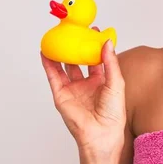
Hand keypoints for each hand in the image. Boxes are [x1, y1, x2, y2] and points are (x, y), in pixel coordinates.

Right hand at [40, 27, 125, 154]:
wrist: (102, 133)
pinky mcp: (61, 95)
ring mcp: (73, 89)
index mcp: (102, 81)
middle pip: (78, 61)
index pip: (96, 59)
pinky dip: (48, 64)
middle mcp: (86, 84)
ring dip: (60, 53)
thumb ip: (110, 62)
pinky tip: (46, 52)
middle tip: (73, 30)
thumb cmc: (113, 113)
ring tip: (57, 38)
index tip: (92, 30)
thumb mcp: (116, 82)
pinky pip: (53, 76)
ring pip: (64, 67)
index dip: (94, 45)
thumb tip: (106, 42)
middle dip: (76, 47)